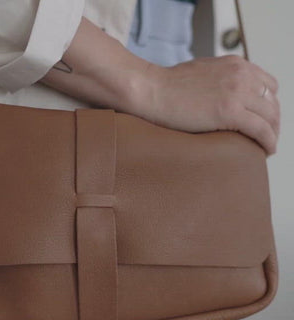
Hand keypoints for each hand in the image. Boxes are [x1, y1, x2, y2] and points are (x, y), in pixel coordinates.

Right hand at [124, 55, 279, 154]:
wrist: (151, 90)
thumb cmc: (166, 86)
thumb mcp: (201, 73)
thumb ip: (218, 80)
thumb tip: (221, 97)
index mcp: (235, 65)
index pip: (268, 85)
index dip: (268, 105)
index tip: (263, 119)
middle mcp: (241, 75)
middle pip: (272, 102)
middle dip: (273, 121)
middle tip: (267, 137)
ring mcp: (236, 92)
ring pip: (271, 117)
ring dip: (273, 133)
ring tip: (267, 146)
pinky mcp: (229, 112)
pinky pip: (261, 129)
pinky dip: (268, 141)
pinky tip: (267, 150)